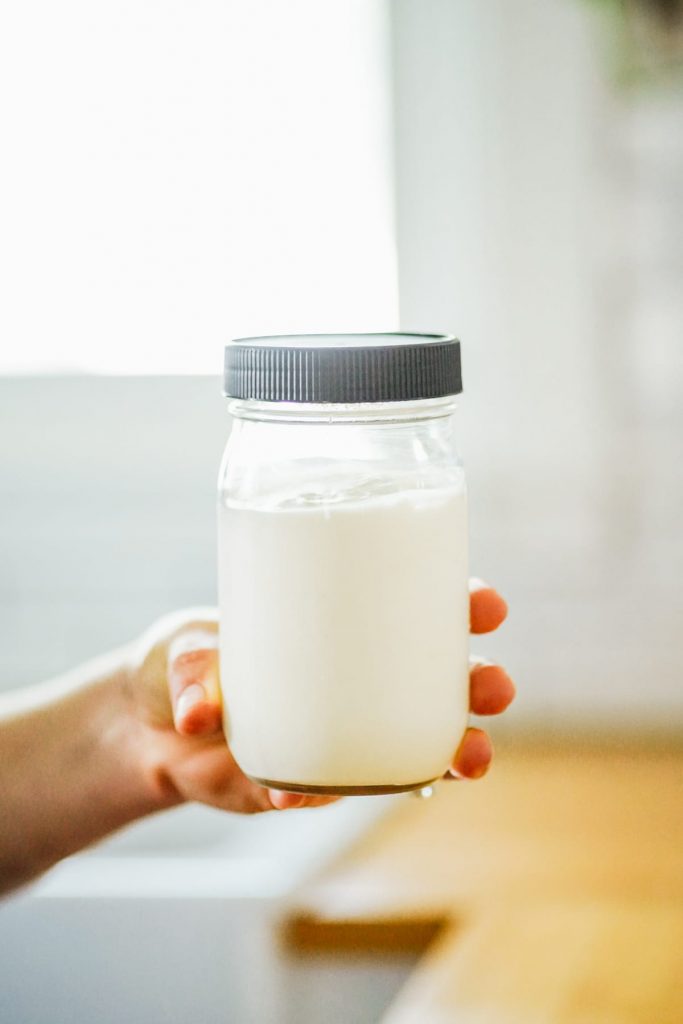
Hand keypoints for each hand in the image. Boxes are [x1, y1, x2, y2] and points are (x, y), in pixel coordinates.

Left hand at [128, 581, 514, 813]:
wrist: (148, 732)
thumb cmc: (182, 663)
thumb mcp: (182, 646)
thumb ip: (192, 668)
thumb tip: (202, 711)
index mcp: (341, 629)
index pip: (416, 612)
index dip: (462, 607)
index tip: (486, 604)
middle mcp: (356, 685)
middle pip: (440, 684)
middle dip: (480, 683)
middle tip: (494, 687)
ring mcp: (341, 737)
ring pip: (418, 745)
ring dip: (453, 753)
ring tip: (469, 760)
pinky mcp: (309, 783)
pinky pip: (333, 792)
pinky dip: (325, 794)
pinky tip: (301, 791)